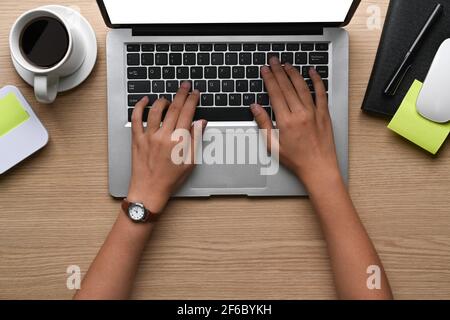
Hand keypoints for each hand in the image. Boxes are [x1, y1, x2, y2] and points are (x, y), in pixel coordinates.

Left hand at [127, 82, 205, 212]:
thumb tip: (201, 123)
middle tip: (185, 86)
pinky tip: (144, 100)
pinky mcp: (137, 139)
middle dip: (181, 94)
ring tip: (169, 98)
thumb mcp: (190, 162)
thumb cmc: (170, 179)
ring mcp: (148, 136)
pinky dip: (140, 107)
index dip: (192, 100)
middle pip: (174, 108)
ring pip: (156, 110)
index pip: (187, 113)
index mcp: (178, 141)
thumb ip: (196, 139)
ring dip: (163, 100)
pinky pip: (136, 118)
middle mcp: (163, 136)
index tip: (195, 93)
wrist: (149, 190)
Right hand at [250, 57, 339, 188]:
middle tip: (273, 60)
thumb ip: (263, 124)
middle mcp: (300, 114)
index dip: (269, 79)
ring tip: (287, 64)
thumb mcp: (272, 145)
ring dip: (294, 73)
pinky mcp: (324, 114)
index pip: (275, 93)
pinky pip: (321, 93)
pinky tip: (312, 72)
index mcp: (286, 121)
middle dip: (278, 71)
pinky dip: (317, 81)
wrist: (318, 168)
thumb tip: (255, 107)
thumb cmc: (296, 160)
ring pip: (302, 86)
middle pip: (287, 86)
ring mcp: (314, 112)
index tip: (265, 70)